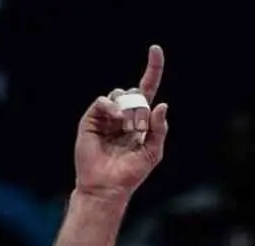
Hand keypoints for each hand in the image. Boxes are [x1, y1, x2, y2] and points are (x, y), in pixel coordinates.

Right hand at [73, 45, 168, 198]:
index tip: (156, 49)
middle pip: (136, 92)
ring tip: (127, 130)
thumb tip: (162, 104)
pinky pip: (104, 101)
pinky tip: (117, 119)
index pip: (147, 90)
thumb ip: (160, 129)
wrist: (107, 186)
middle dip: (141, 109)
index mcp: (139, 121)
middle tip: (138, 129)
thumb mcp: (153, 151)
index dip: (153, 69)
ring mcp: (107, 116)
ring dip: (129, 111)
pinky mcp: (92, 118)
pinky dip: (113, 107)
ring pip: (121, 94)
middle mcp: (123, 114)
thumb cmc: (130, 172)